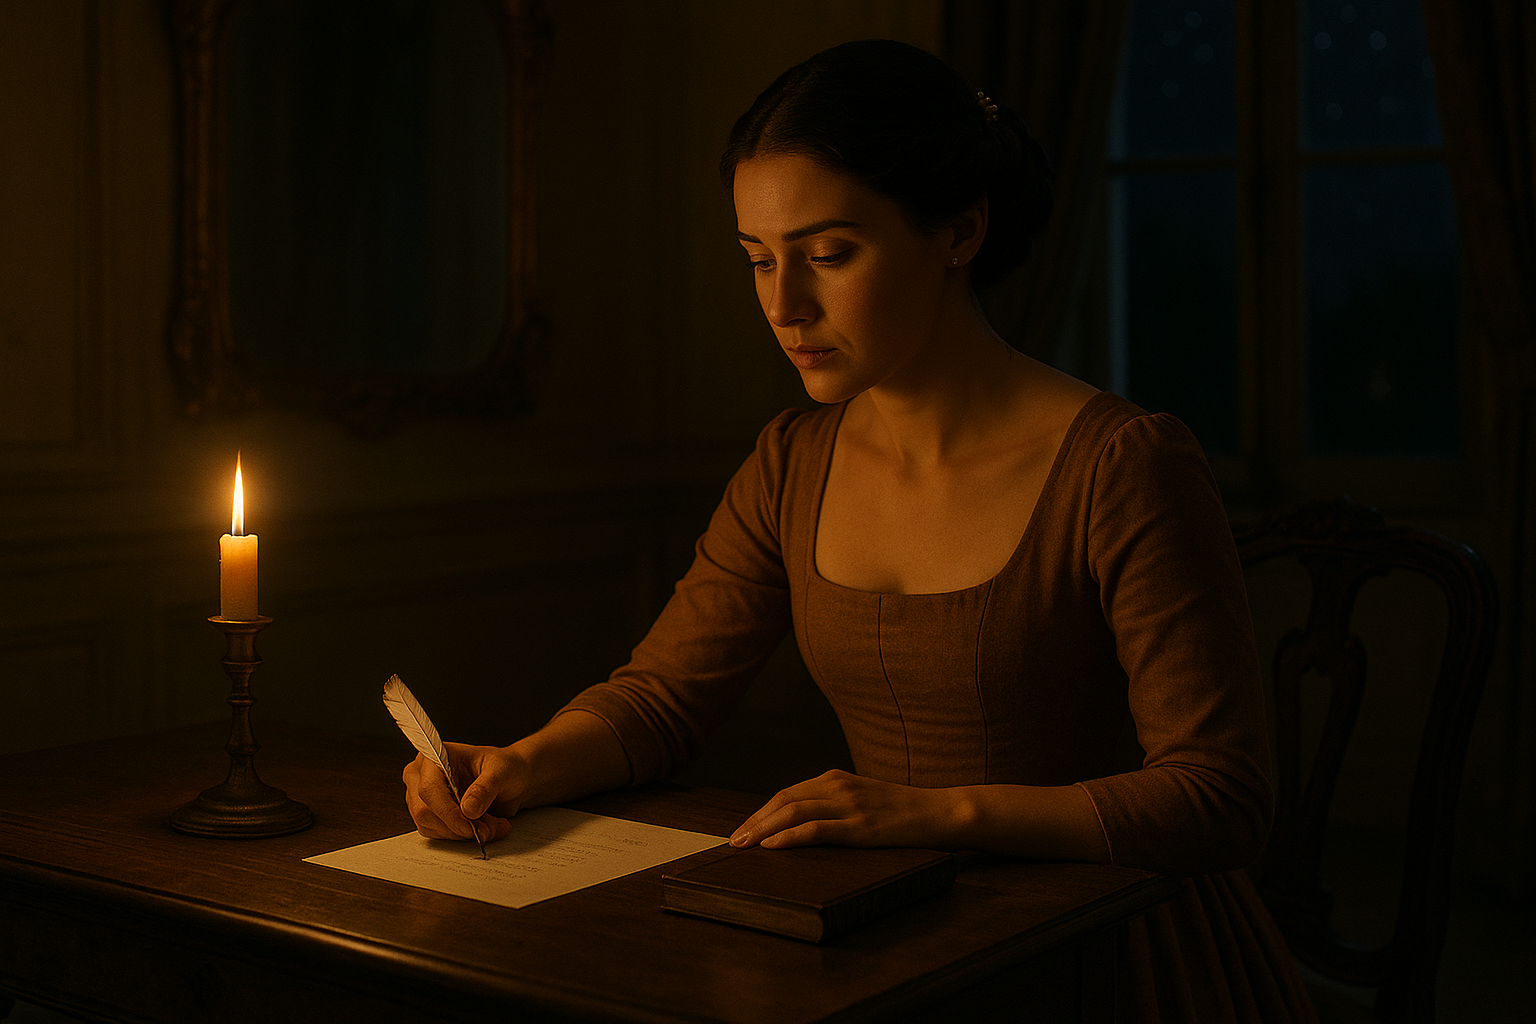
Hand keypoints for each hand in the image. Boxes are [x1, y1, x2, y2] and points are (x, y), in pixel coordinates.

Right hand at [402, 742, 530, 842]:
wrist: (511, 779)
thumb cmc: (503, 767)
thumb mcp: (501, 772)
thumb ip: (485, 788)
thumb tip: (468, 808)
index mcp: (435, 756)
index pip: (429, 789)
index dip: (448, 812)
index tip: (470, 827)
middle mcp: (422, 776)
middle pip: (424, 812)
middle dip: (459, 826)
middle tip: (489, 828)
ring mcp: (422, 797)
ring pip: (431, 827)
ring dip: (463, 833)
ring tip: (492, 825)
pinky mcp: (429, 815)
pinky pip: (438, 834)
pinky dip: (462, 836)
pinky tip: (482, 826)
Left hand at [728, 770, 957, 849]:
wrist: (942, 812)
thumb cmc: (903, 811)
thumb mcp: (863, 800)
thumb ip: (835, 805)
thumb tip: (800, 826)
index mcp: (835, 778)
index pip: (786, 793)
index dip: (760, 813)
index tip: (742, 830)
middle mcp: (838, 786)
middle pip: (783, 800)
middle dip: (754, 822)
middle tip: (732, 841)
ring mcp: (850, 805)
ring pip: (794, 812)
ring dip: (763, 830)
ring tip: (743, 846)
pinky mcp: (862, 827)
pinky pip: (817, 829)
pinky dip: (790, 837)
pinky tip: (773, 846)